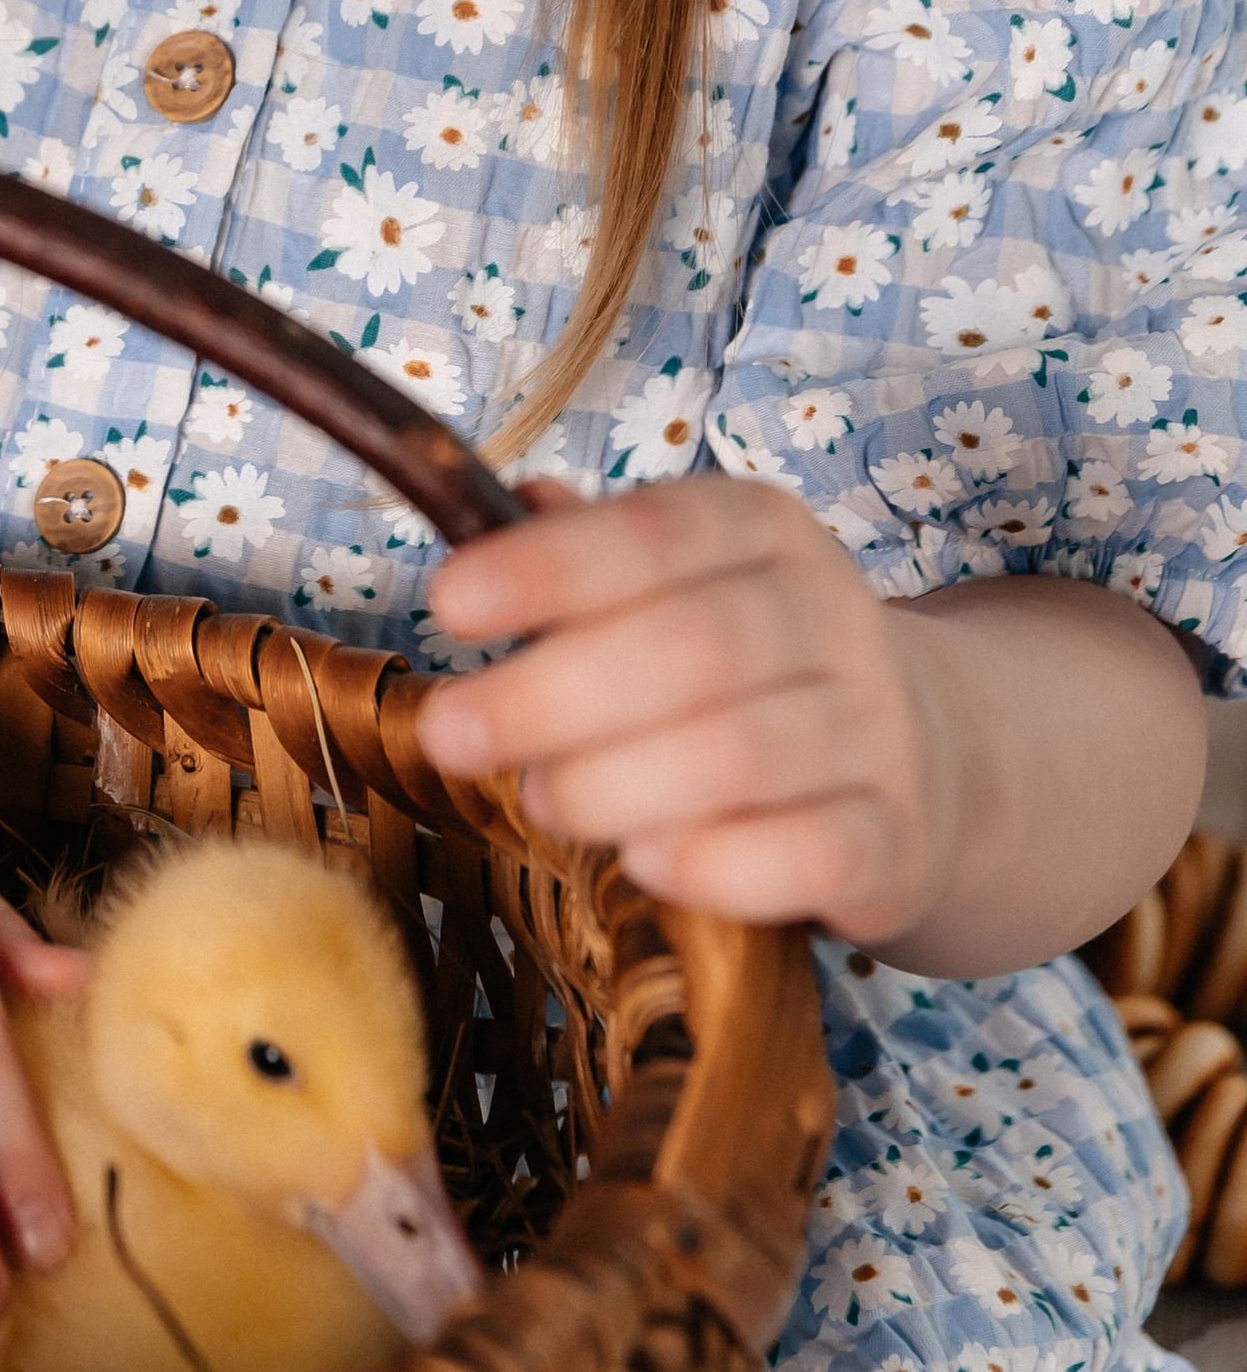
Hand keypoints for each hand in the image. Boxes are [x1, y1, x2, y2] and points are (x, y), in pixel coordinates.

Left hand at [419, 476, 963, 943]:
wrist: (923, 756)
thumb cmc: (748, 665)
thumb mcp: (676, 582)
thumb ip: (584, 552)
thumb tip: (492, 505)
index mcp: (764, 531)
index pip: (657, 530)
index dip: (549, 566)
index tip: (448, 604)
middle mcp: (832, 615)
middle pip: (693, 647)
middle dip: (552, 695)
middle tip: (456, 734)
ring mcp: (875, 730)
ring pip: (742, 755)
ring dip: (613, 786)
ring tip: (543, 799)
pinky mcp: (894, 840)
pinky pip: (808, 856)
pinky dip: (713, 866)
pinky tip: (644, 864)